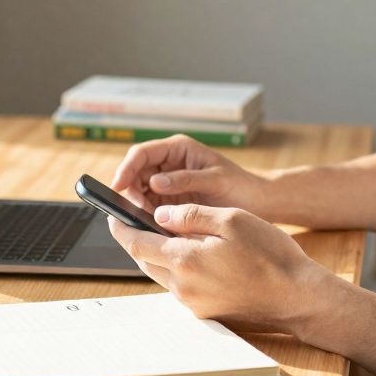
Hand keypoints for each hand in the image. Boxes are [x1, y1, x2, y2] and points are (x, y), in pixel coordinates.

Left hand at [106, 203, 333, 333]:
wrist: (296, 297)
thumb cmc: (270, 256)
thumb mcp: (232, 220)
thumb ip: (191, 215)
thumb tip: (160, 214)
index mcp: (185, 260)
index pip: (136, 242)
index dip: (119, 226)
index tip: (111, 213)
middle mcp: (183, 286)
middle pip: (144, 260)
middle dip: (136, 238)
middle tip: (135, 218)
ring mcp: (193, 303)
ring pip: (161, 273)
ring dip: (157, 253)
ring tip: (165, 232)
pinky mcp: (205, 312)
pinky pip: (179, 285)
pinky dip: (176, 267)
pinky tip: (192, 253)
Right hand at [110, 135, 268, 215]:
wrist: (256, 203)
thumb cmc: (240, 185)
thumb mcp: (215, 179)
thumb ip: (185, 179)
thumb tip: (155, 182)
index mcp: (178, 149)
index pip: (142, 153)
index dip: (127, 168)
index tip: (118, 185)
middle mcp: (169, 164)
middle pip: (136, 173)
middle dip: (129, 190)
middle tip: (132, 209)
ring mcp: (168, 183)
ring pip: (139, 192)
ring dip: (137, 204)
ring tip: (142, 219)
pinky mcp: (170, 201)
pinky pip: (150, 206)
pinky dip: (146, 215)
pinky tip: (150, 225)